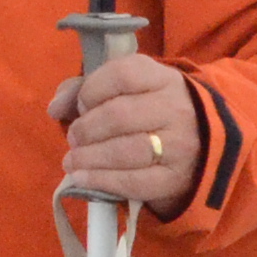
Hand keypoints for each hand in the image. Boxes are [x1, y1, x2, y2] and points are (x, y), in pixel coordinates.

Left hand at [47, 50, 202, 216]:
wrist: (201, 145)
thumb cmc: (151, 112)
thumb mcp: (128, 90)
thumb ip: (85, 89)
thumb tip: (55, 107)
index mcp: (163, 78)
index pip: (122, 75)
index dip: (92, 90)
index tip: (81, 106)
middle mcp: (175, 109)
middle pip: (120, 115)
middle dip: (86, 129)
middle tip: (73, 138)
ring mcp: (179, 145)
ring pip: (126, 150)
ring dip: (90, 157)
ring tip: (72, 161)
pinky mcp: (174, 178)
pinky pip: (135, 182)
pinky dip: (102, 181)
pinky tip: (82, 179)